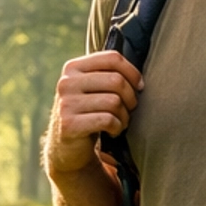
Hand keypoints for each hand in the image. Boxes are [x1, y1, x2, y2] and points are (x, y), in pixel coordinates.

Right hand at [46, 51, 142, 175]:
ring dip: (124, 116)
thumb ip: (107, 75)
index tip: (139, 87)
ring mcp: (66, 103)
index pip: (112, 58)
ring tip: (120, 122)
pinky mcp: (69, 124)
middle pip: (116, 80)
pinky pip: (108, 120)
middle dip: (131, 98)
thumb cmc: (88, 113)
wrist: (66, 147)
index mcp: (73, 67)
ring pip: (114, 101)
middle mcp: (66, 82)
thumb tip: (139, 79)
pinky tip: (113, 131)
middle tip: (129, 109)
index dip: (133, 72)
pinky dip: (117, 128)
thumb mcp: (91, 89)